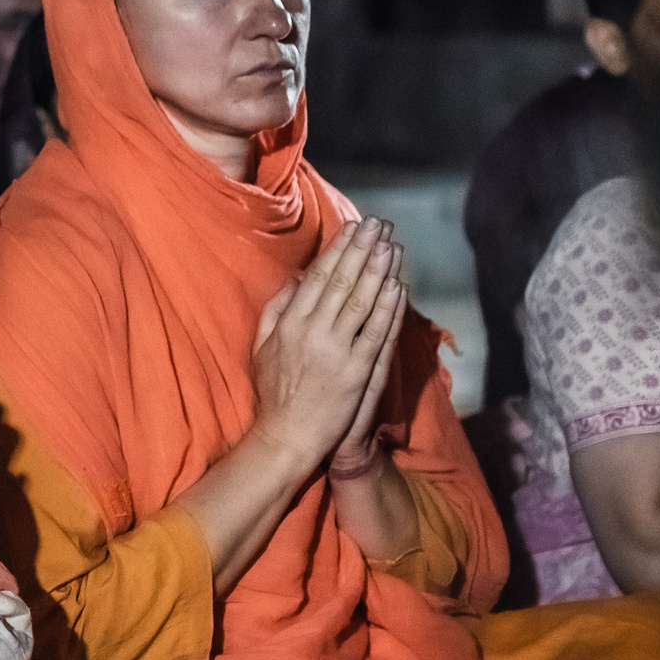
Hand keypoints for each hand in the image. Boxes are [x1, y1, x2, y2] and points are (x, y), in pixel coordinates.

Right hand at [247, 218, 405, 474]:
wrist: (289, 435)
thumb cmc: (274, 391)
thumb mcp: (262, 346)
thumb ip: (276, 310)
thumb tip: (297, 279)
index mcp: (290, 323)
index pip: (319, 277)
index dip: (339, 249)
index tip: (353, 227)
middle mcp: (313, 331)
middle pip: (344, 281)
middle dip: (363, 250)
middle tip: (380, 225)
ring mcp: (338, 350)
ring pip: (363, 301)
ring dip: (379, 270)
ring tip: (393, 245)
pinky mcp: (359, 370)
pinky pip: (377, 332)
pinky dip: (389, 308)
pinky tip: (398, 285)